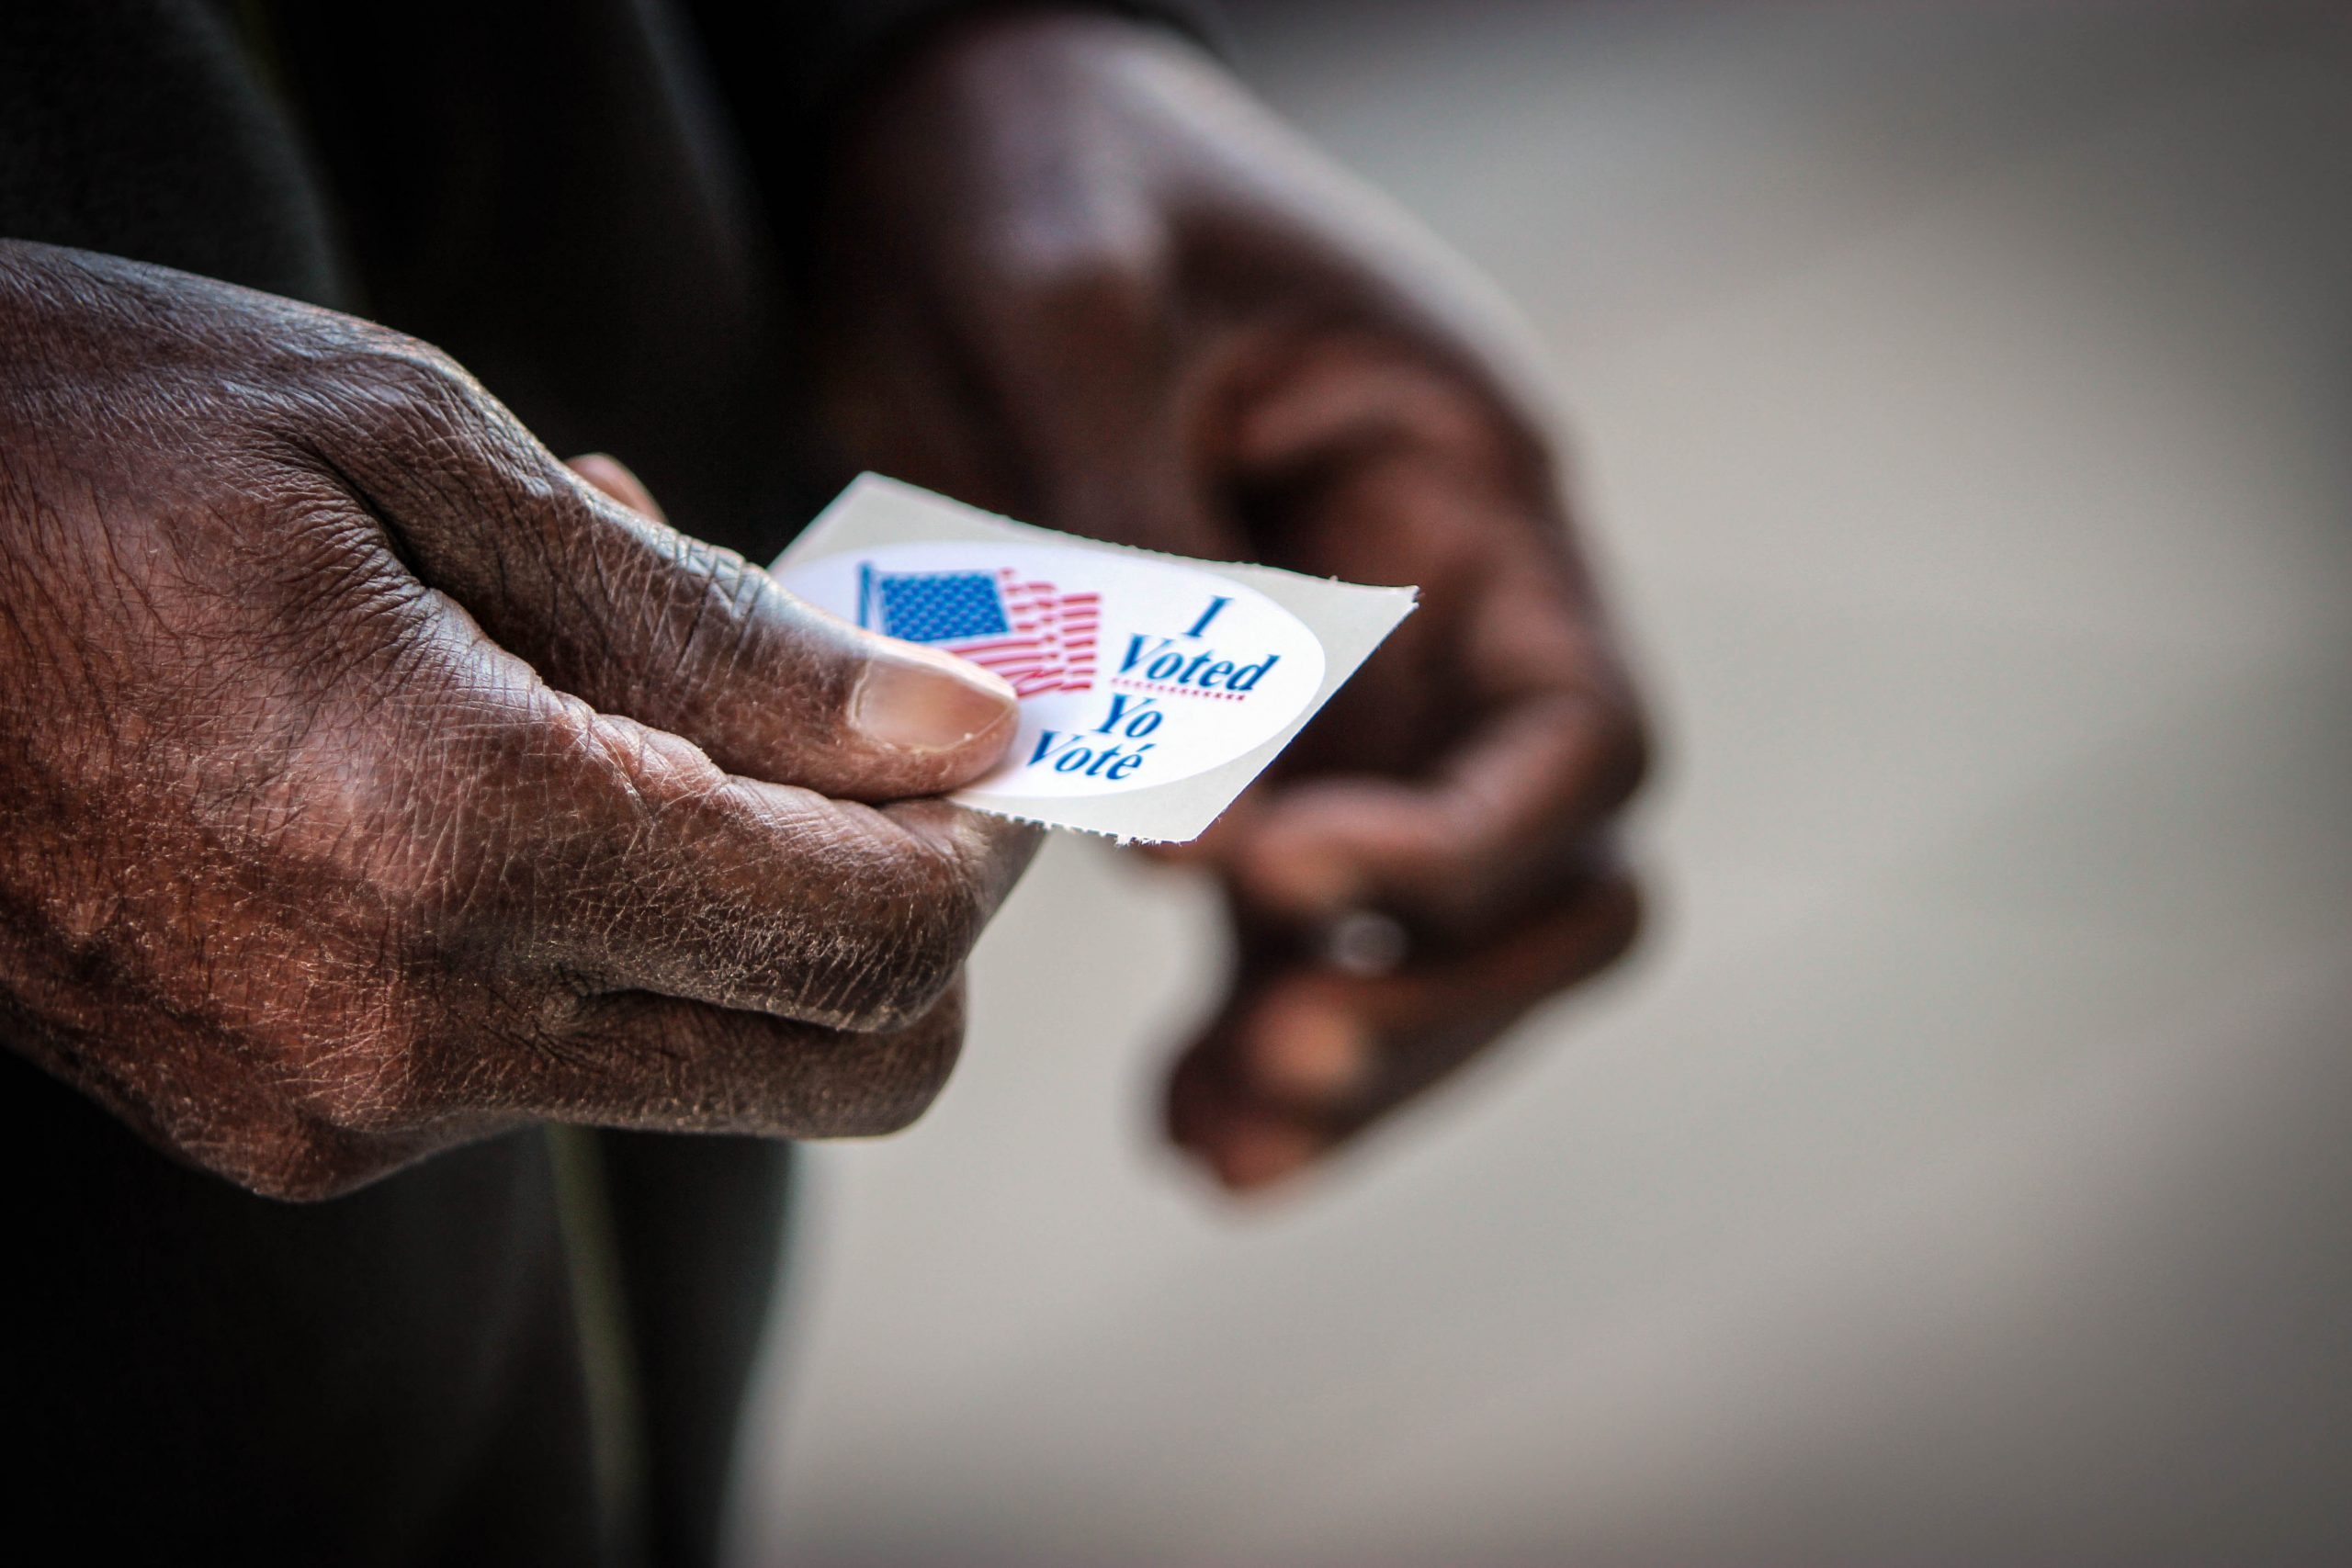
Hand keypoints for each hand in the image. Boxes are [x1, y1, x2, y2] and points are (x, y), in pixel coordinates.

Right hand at [0, 241, 1035, 1199]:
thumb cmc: (67, 443)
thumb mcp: (417, 447)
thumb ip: (715, 631)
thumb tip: (949, 740)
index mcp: (451, 839)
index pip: (873, 936)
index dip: (989, 844)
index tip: (999, 738)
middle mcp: (402, 1030)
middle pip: (838, 1064)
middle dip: (916, 913)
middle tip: (883, 736)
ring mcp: (335, 1104)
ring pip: (711, 1065)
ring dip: (752, 892)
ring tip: (629, 673)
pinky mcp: (285, 1119)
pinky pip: (555, 1059)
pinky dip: (612, 921)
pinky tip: (529, 748)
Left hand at [812, 13, 1648, 1190]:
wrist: (942, 130)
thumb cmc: (1035, 170)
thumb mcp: (1076, 312)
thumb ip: (1142, 560)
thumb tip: (1184, 831)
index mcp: (1464, 494)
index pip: (1574, 734)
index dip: (1460, 850)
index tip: (1274, 882)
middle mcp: (1440, 613)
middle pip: (1540, 879)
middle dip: (1433, 996)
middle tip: (1277, 1066)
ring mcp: (1350, 690)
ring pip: (1420, 935)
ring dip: (1343, 1057)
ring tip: (1213, 1151)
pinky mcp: (1236, 740)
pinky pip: (1287, 919)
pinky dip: (1250, 1027)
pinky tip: (1184, 1122)